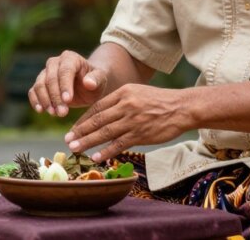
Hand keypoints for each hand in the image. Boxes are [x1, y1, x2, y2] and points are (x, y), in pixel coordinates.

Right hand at [28, 50, 108, 116]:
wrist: (88, 85)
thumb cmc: (95, 80)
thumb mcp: (100, 79)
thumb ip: (96, 79)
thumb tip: (89, 83)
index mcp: (70, 58)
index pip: (65, 70)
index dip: (65, 85)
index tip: (68, 101)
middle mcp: (55, 62)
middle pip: (50, 79)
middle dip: (55, 97)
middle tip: (62, 113)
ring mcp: (45, 72)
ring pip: (40, 85)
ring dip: (46, 100)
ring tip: (54, 113)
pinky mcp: (40, 84)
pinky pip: (33, 91)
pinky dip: (35, 100)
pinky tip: (40, 110)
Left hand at [64, 84, 191, 161]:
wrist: (182, 108)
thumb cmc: (159, 101)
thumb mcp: (137, 93)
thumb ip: (119, 102)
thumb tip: (101, 115)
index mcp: (122, 93)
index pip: (97, 107)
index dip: (83, 119)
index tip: (73, 128)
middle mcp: (125, 105)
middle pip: (97, 120)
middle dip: (80, 131)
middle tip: (67, 140)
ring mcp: (133, 120)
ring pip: (105, 132)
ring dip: (88, 142)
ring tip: (75, 148)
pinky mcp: (141, 134)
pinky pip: (119, 144)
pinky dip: (106, 151)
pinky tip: (96, 157)